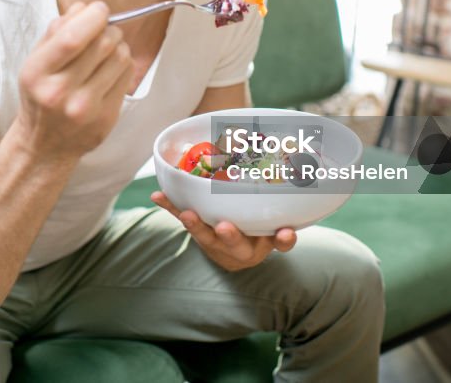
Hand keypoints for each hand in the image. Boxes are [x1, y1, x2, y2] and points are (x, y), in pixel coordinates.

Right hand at [16, 1, 132, 159]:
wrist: (44, 145)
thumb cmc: (40, 96)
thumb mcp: (36, 62)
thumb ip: (56, 31)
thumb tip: (84, 8)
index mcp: (37, 73)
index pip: (72, 38)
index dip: (93, 17)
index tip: (99, 9)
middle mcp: (60, 92)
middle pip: (102, 44)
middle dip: (108, 28)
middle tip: (104, 30)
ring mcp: (86, 108)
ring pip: (120, 57)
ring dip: (118, 45)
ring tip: (106, 51)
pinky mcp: (106, 118)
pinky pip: (127, 76)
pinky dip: (123, 64)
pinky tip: (110, 69)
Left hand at [151, 191, 297, 271]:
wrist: (232, 255)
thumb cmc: (257, 233)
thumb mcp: (272, 228)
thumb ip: (282, 218)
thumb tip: (292, 195)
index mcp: (264, 244)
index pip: (278, 243)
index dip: (282, 239)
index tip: (285, 232)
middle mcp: (239, 248)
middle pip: (236, 244)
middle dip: (230, 236)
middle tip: (225, 227)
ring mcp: (216, 241)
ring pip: (205, 236)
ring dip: (195, 225)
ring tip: (186, 214)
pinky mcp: (198, 232)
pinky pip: (182, 217)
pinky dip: (170, 206)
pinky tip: (157, 195)